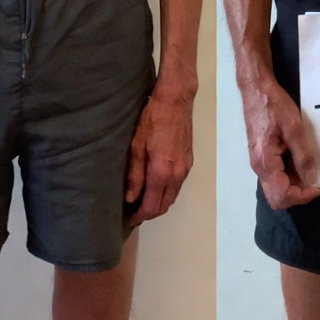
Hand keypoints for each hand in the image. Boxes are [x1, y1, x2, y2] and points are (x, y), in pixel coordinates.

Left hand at [125, 90, 193, 223]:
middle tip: (135, 211)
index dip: (140, 216)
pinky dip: (167, 191)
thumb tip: (131, 198)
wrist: (176, 101)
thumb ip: (134, 175)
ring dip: (159, 203)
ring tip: (143, 200)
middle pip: (164, 205)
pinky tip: (156, 185)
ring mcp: (186, 169)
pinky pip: (177, 185)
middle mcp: (177, 175)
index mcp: (162, 173)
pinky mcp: (189, 161)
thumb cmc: (152, 120)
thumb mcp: (136, 146)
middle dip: (150, 212)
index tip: (130, 219)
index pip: (152, 206)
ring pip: (172, 196)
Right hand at [242, 77, 319, 209]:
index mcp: (265, 161)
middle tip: (313, 181)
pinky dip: (288, 173)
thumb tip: (310, 178)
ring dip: (293, 183)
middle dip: (297, 194)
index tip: (318, 186)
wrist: (256, 89)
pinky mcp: (260, 155)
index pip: (282, 195)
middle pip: (276, 197)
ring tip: (308, 166)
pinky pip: (274, 174)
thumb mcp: (294, 127)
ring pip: (275, 186)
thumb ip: (302, 155)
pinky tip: (298, 158)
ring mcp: (258, 161)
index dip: (302, 196)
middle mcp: (258, 166)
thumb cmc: (273, 105)